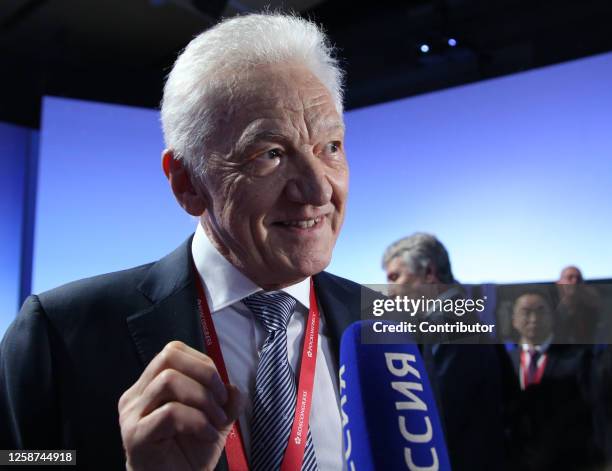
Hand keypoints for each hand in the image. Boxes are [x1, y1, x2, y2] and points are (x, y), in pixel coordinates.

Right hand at [118, 341, 242, 470]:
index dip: (202, 363)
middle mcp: (136, 396)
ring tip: (216, 422)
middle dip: (205, 374)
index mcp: (150, 387)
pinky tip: (208, 436)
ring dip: (202, 399)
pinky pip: (170, 413)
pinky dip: (197, 421)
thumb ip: (226, 401)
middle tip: (220, 401)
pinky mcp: (136, 436)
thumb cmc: (189, 456)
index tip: (220, 389)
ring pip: (168, 381)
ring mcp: (132, 415)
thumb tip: (234, 388)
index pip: (173, 351)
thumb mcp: (215, 421)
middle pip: (168, 357)